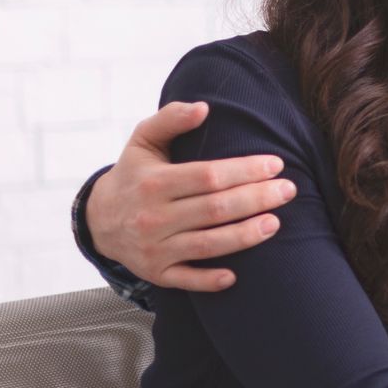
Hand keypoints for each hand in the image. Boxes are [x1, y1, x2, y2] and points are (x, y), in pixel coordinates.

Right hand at [85, 102, 294, 290]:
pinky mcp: (156, 272)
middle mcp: (153, 217)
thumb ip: (170, 119)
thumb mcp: (142, 142)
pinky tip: (236, 276)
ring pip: (208, 245)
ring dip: (245, 236)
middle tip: (289, 190)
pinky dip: (210, 281)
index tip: (275, 165)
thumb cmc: (134, 175)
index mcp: (154, 182)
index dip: (245, 171)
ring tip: (275, 223)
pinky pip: (186, 280)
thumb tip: (204, 107)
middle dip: (257, 199)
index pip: (208, 176)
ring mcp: (154, 248)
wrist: (98, 220)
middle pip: (215, 209)